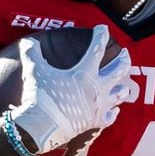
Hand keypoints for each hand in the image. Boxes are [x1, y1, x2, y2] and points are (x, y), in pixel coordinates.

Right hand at [10, 24, 133, 153]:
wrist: (41, 127)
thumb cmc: (39, 96)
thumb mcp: (34, 70)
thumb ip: (32, 53)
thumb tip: (28, 42)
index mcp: (84, 72)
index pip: (97, 48)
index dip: (101, 35)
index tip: (103, 28)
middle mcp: (97, 88)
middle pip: (118, 70)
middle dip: (124, 59)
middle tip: (126, 53)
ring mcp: (98, 106)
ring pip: (119, 94)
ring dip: (123, 87)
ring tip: (125, 84)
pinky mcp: (95, 121)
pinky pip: (110, 117)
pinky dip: (114, 112)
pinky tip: (115, 110)